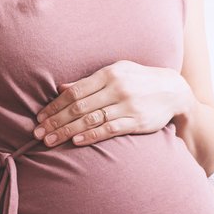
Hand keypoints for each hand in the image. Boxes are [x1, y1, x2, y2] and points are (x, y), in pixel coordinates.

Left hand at [33, 60, 194, 147]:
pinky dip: (91, 136)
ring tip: (50, 141)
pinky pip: (109, 129)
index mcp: (109, 74)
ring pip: (90, 119)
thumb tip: (60, 88)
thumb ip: (89, 82)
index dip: (55, 105)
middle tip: (39, 133)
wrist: (174, 90)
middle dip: (56, 121)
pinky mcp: (136, 121)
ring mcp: (127, 105)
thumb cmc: (140, 80)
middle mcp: (116, 88)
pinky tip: (76, 142)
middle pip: (79, 107)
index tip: (40, 117)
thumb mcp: (117, 72)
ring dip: (67, 131)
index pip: (75, 91)